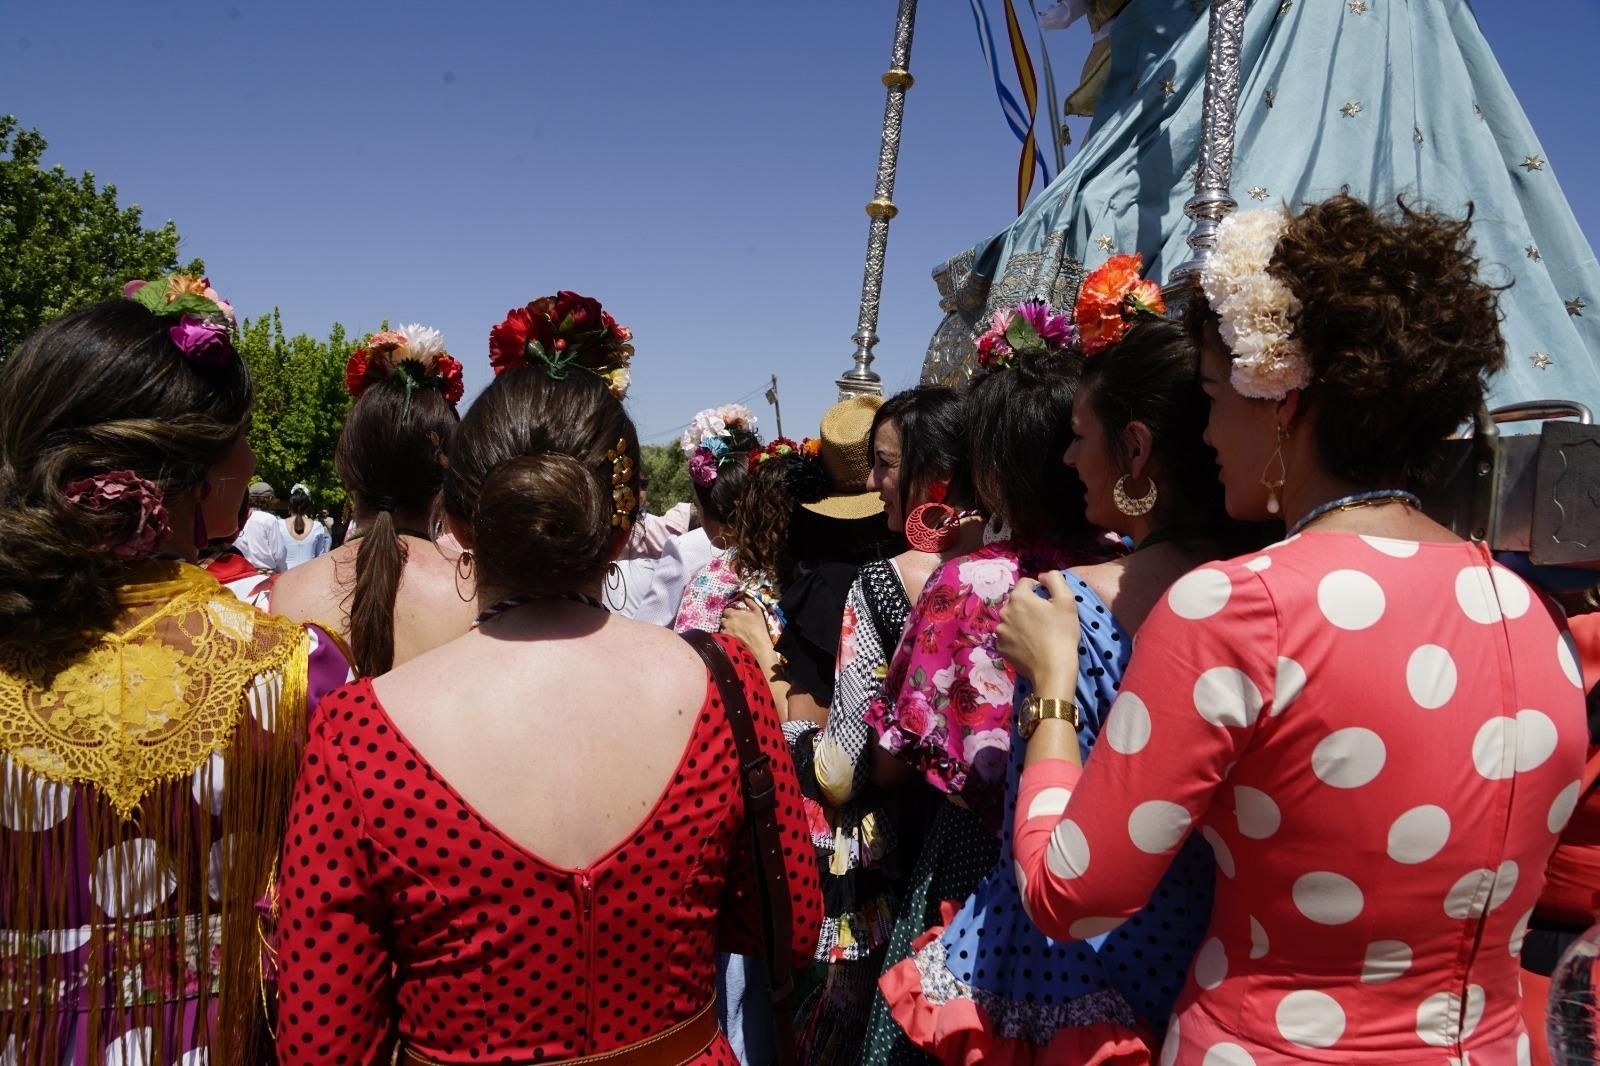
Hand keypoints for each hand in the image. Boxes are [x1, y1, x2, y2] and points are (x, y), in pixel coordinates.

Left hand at [720, 598, 775, 665]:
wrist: (758, 642)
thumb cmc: (758, 626)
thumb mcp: (758, 612)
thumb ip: (751, 603)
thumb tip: (746, 598)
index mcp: (734, 614)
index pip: (726, 610)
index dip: (729, 611)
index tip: (733, 613)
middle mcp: (728, 622)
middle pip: (722, 618)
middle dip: (726, 618)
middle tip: (732, 620)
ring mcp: (726, 630)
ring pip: (722, 626)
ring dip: (725, 626)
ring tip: (731, 628)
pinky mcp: (727, 638)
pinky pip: (723, 633)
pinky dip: (726, 633)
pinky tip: (731, 634)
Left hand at [996, 570, 1081, 698]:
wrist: (1053, 669)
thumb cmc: (1062, 633)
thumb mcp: (1066, 600)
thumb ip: (1054, 579)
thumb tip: (1042, 576)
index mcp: (1018, 597)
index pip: (1026, 583)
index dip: (1039, 589)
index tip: (1050, 602)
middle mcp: (1004, 612)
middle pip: (1017, 602)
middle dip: (1029, 606)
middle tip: (1045, 619)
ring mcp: (1000, 631)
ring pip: (1012, 619)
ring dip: (1021, 621)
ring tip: (1038, 633)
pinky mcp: (1000, 648)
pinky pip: (1009, 636)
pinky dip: (1017, 638)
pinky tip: (1030, 645)